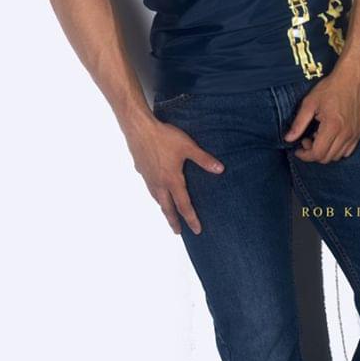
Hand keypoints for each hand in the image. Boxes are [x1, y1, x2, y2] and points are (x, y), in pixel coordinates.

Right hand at [123, 112, 223, 235]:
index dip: (191, 219)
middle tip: (177, 232)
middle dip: (173, 221)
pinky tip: (155, 188)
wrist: (139, 129)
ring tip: (167, 212)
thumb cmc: (164, 137)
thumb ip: (203, 159)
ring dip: (163, 208)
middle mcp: (159, 183)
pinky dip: (155, 194)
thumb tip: (220, 169)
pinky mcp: (141, 170)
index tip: (197, 230)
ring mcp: (148, 178)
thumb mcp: (188, 146)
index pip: (184, 205)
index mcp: (172, 180)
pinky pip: (150, 187)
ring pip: (157, 198)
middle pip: (167, 207)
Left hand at [283, 73, 359, 162]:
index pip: (317, 153)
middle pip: (327, 158)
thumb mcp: (309, 103)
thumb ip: (299, 123)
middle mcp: (346, 133)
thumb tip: (288, 139)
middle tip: (306, 139)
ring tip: (318, 136)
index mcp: (332, 126)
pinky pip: (348, 151)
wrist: (352, 78)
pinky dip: (337, 149)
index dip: (305, 155)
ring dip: (325, 151)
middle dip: (313, 153)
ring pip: (337, 156)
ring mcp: (354, 134)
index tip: (298, 149)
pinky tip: (330, 137)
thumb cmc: (331, 87)